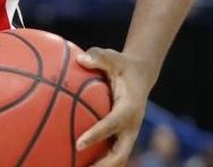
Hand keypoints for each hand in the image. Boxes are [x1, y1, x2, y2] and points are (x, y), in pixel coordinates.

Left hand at [75, 47, 154, 166]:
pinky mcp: (122, 137)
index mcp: (129, 109)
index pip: (112, 125)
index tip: (78, 145)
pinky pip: (109, 152)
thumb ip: (98, 57)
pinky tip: (71, 161)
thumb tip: (80, 59)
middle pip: (119, 155)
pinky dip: (95, 161)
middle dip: (102, 166)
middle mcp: (131, 127)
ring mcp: (127, 135)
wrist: (142, 75)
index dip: (96, 135)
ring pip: (116, 159)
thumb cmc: (122, 65)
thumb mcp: (113, 56)